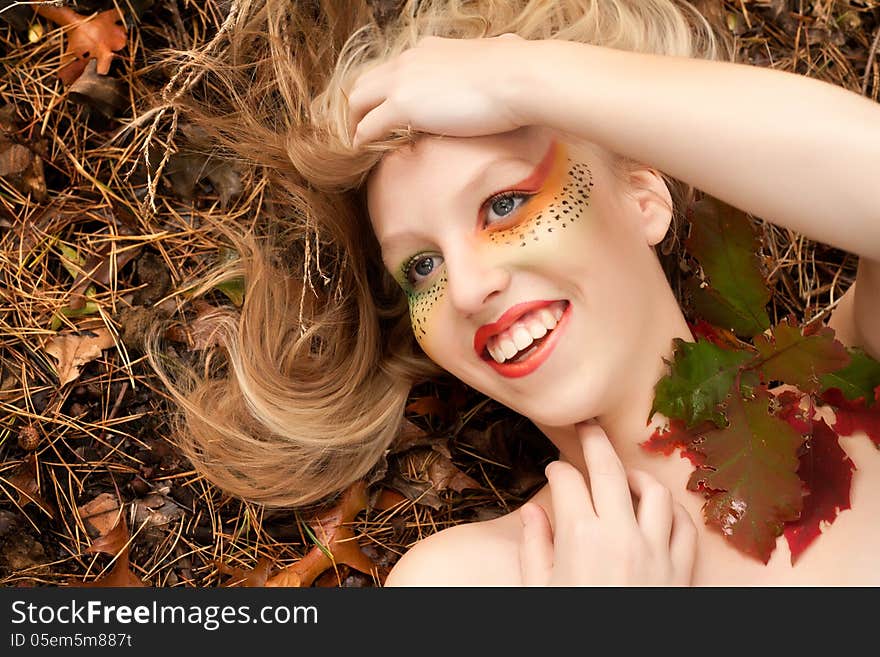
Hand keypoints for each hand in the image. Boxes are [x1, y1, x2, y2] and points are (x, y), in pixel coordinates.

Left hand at [347, 34, 531, 146]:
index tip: (386, 109)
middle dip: (360, 105)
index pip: (394, 69)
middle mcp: (410, 60)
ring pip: (358, 101)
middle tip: (360, 126)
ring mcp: (403, 81)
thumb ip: (490, 61)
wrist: (518, 78)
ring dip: (355, 122)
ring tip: (357, 140)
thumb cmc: (517, 72)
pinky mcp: (403, 105)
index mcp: (430, 49)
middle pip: (366, 81)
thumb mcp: (498, 58)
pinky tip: (362, 150)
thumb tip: (513, 47)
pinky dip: (361, 138)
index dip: (385, 91)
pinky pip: (369, 125)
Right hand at [519, 421, 696, 585]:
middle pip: (609, 470)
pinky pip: (684, 527)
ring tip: (623, 474)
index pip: (567, 481)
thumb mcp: (538, 590)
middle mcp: (620, 537)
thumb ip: (534, 547)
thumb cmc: (571, 624)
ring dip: (637, 475)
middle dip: (595, 440)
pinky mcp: (680, 573)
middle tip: (587, 426)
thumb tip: (531, 511)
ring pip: (655, 492)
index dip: (557, 470)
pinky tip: (658, 510)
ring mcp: (655, 553)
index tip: (555, 471)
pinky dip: (673, 512)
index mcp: (580, 538)